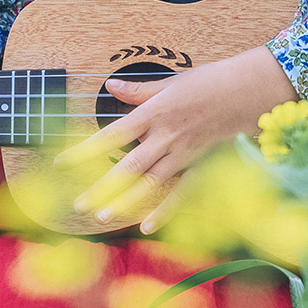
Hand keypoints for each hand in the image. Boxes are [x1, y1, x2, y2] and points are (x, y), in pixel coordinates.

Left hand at [66, 44, 299, 235]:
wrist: (246, 91)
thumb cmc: (208, 82)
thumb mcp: (169, 82)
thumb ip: (138, 90)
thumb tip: (110, 85)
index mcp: (152, 113)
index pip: (111, 135)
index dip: (85, 150)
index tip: (62, 161)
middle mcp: (164, 136)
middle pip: (127, 165)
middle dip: (101, 186)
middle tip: (79, 203)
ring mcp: (183, 154)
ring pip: (149, 182)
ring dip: (126, 201)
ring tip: (104, 216)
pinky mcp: (200, 165)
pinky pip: (180, 192)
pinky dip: (164, 210)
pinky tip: (147, 225)